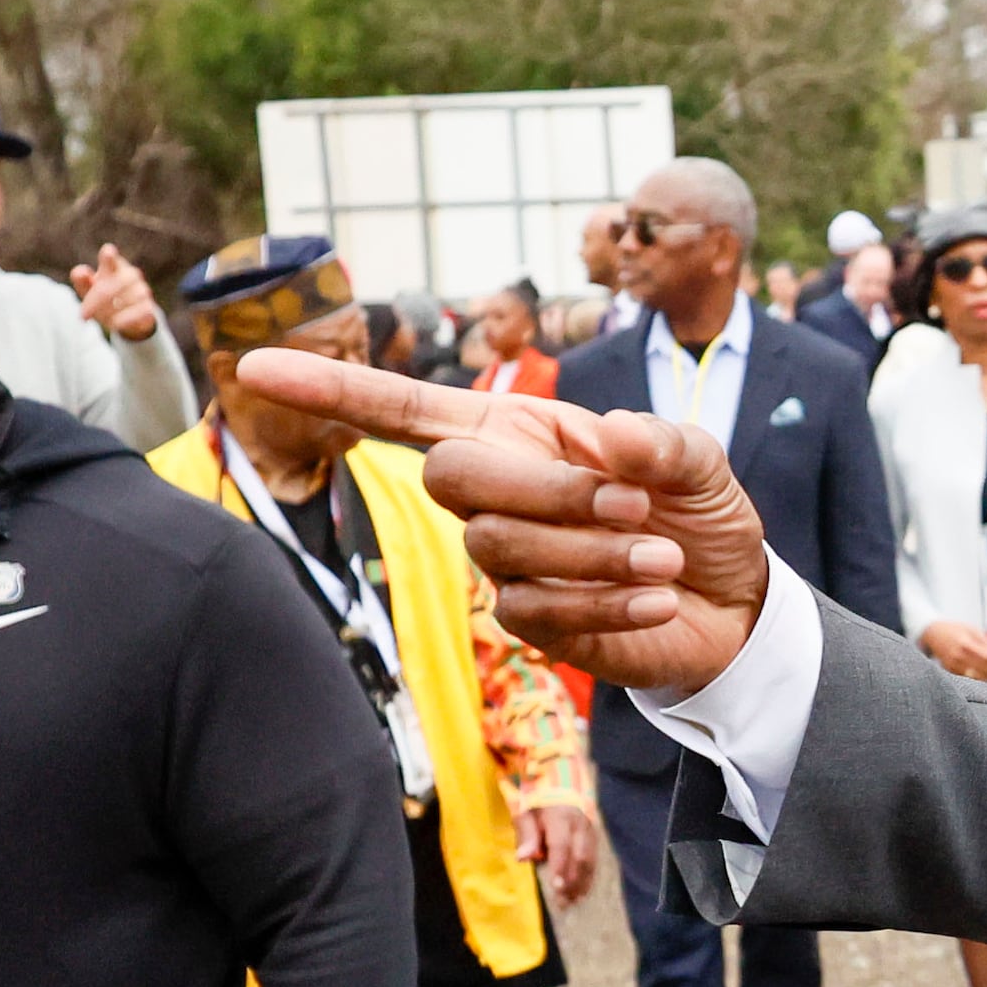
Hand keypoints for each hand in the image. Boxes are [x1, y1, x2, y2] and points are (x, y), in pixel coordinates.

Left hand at [67, 243, 163, 342]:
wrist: (126, 319)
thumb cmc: (103, 298)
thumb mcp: (88, 289)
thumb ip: (80, 279)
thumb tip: (80, 273)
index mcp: (113, 266)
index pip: (110, 256)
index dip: (109, 255)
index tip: (108, 253)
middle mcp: (130, 275)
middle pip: (117, 282)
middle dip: (98, 299)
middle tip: (83, 315)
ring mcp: (142, 290)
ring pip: (129, 298)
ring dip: (111, 310)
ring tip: (103, 319)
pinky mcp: (149, 307)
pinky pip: (138, 312)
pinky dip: (125, 319)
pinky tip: (115, 323)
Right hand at [229, 351, 769, 694]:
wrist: (732, 602)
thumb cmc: (701, 512)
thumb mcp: (702, 462)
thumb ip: (666, 443)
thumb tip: (616, 437)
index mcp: (515, 430)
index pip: (403, 406)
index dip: (330, 387)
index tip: (254, 365)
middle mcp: (494, 490)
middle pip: (449, 479)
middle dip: (542, 491)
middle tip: (634, 506)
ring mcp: (502, 561)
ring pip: (497, 550)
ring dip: (593, 554)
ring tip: (665, 557)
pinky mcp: (527, 622)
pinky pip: (534, 613)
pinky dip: (608, 603)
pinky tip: (657, 598)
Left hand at [515, 800, 599, 904]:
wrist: (561, 781)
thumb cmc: (538, 798)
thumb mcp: (525, 811)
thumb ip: (525, 834)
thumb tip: (524, 858)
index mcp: (561, 817)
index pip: (561, 846)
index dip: (559, 867)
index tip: (556, 888)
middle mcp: (579, 824)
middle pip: (580, 856)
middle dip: (573, 881)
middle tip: (564, 902)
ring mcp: (590, 830)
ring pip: (590, 859)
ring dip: (582, 882)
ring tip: (573, 901)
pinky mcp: (594, 835)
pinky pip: (594, 858)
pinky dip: (589, 876)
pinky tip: (582, 890)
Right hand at [919, 620, 986, 680]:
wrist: (933, 634)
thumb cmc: (954, 630)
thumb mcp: (972, 630)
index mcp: (965, 644)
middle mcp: (959, 658)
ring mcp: (954, 667)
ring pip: (980, 678)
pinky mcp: (952, 673)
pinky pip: (971, 679)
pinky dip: (978, 675)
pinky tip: (978, 667)